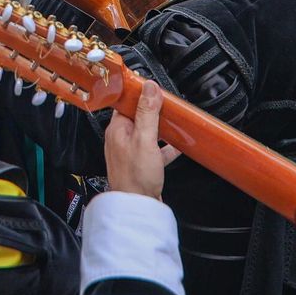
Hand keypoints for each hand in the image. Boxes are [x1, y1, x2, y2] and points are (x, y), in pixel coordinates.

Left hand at [103, 82, 178, 198]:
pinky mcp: (141, 164)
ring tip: (175, 122)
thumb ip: (147, 112)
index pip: (126, 103)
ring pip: (148, 133)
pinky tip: (178, 146)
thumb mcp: (145, 139)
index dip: (140, 94)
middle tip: (168, 104)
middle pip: (138, 117)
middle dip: (154, 110)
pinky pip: (155, 149)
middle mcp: (121, 139)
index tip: (153, 88)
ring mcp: (131, 152)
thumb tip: (149, 87)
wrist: (137, 207)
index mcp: (117, 130)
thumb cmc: (135, 177)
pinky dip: (166, 146)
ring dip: (161, 127)